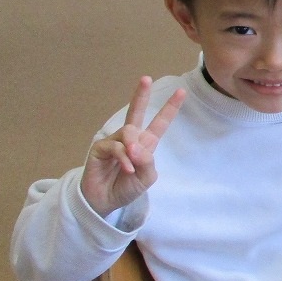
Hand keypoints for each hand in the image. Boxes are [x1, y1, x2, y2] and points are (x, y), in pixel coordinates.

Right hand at [81, 76, 185, 216]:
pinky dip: (124, 158)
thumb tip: (135, 147)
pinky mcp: (100, 148)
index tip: (181, 92)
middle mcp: (130, 139)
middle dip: (141, 95)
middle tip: (146, 78)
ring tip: (133, 165)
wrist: (105, 201)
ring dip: (133, 148)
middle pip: (136, 112)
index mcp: (146, 144)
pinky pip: (115, 146)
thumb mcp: (147, 177)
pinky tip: (127, 169)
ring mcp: (114, 141)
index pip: (159, 123)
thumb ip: (147, 161)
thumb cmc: (127, 188)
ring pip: (128, 132)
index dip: (170, 108)